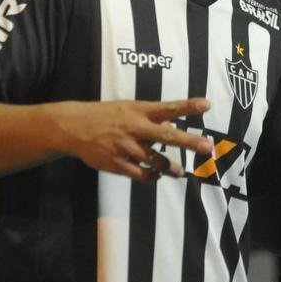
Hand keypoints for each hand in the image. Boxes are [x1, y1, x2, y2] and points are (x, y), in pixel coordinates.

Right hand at [55, 98, 213, 182]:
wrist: (73, 127)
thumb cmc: (106, 116)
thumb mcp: (128, 108)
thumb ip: (151, 117)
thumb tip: (173, 125)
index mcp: (138, 111)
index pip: (168, 107)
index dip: (187, 106)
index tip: (206, 104)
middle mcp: (135, 128)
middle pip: (167, 135)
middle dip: (189, 141)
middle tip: (207, 147)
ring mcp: (126, 147)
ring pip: (156, 160)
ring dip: (171, 168)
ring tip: (180, 171)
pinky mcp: (117, 164)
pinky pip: (141, 174)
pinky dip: (152, 176)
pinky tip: (157, 176)